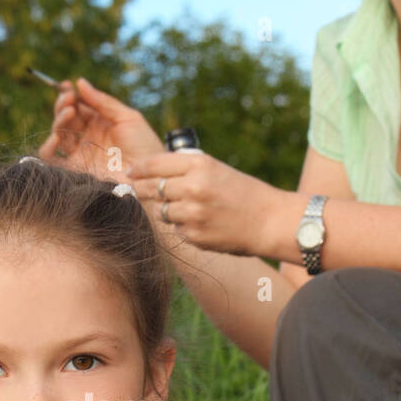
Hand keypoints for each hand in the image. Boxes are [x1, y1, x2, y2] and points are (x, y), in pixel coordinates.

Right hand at [37, 77, 164, 181]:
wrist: (149, 177)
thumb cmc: (145, 147)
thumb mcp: (128, 117)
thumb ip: (104, 101)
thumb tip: (80, 83)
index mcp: (100, 124)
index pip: (78, 106)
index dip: (70, 95)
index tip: (67, 86)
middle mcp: (87, 138)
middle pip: (66, 119)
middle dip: (63, 105)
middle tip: (69, 99)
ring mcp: (80, 154)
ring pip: (58, 134)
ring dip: (59, 120)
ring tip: (70, 111)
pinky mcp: (74, 171)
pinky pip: (51, 160)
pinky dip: (48, 147)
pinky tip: (57, 137)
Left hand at [125, 151, 275, 258]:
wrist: (269, 222)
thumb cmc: (243, 193)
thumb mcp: (216, 169)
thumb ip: (185, 169)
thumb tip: (149, 173)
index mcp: (199, 165)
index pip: (155, 164)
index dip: (138, 169)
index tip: (131, 171)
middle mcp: (193, 187)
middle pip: (151, 189)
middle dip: (140, 189)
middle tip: (134, 189)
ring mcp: (192, 214)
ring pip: (161, 212)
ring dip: (166, 210)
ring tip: (185, 208)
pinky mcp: (194, 236)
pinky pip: (176, 230)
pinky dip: (182, 227)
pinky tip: (200, 224)